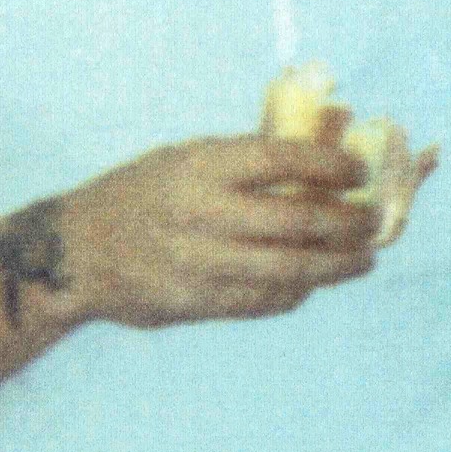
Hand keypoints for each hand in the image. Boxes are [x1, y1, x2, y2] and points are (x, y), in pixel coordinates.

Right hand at [59, 134, 378, 327]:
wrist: (76, 252)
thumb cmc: (140, 194)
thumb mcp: (183, 158)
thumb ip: (243, 159)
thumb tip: (320, 149)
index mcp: (199, 166)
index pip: (281, 158)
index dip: (330, 164)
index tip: (358, 170)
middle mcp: (202, 213)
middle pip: (296, 219)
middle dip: (347, 222)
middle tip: (374, 221)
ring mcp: (201, 263)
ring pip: (290, 268)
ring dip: (337, 266)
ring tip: (363, 260)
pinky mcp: (200, 302)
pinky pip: (265, 300)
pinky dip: (298, 291)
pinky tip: (314, 282)